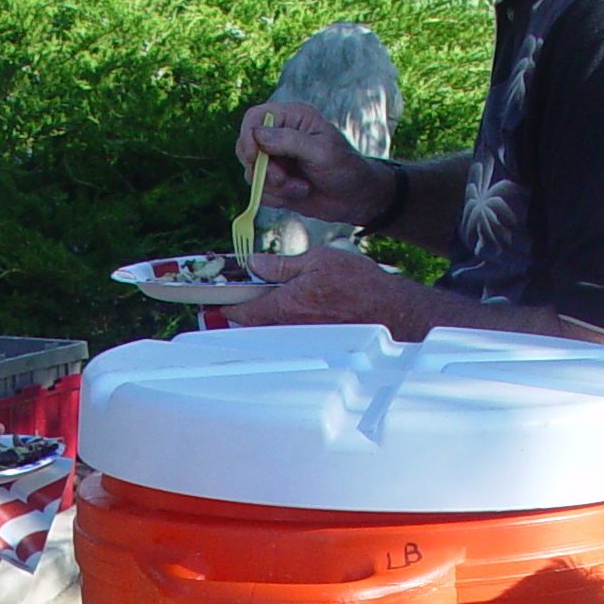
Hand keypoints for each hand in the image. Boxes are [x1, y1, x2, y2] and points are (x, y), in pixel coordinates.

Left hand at [219, 246, 426, 334]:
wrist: (389, 311)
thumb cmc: (358, 283)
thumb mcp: (317, 260)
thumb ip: (281, 265)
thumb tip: (254, 264)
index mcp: (285, 305)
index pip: (243, 310)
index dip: (225, 306)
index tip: (215, 302)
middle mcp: (289, 328)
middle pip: (252, 325)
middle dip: (240, 314)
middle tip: (232, 302)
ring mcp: (300, 339)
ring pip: (269, 332)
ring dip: (259, 320)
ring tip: (258, 304)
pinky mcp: (313, 343)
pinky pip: (287, 336)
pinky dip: (278, 326)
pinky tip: (286, 313)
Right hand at [236, 101, 394, 226]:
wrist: (354, 198)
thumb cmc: (344, 168)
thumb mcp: (321, 152)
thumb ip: (290, 141)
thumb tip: (258, 135)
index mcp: (292, 117)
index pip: (255, 118)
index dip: (248, 137)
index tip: (255, 158)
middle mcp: (280, 136)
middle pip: (246, 147)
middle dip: (263, 169)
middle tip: (283, 179)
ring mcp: (276, 160)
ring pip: (252, 173)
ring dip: (274, 187)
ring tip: (301, 187)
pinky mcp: (275, 182)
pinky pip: (260, 191)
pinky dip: (276, 198)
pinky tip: (299, 193)